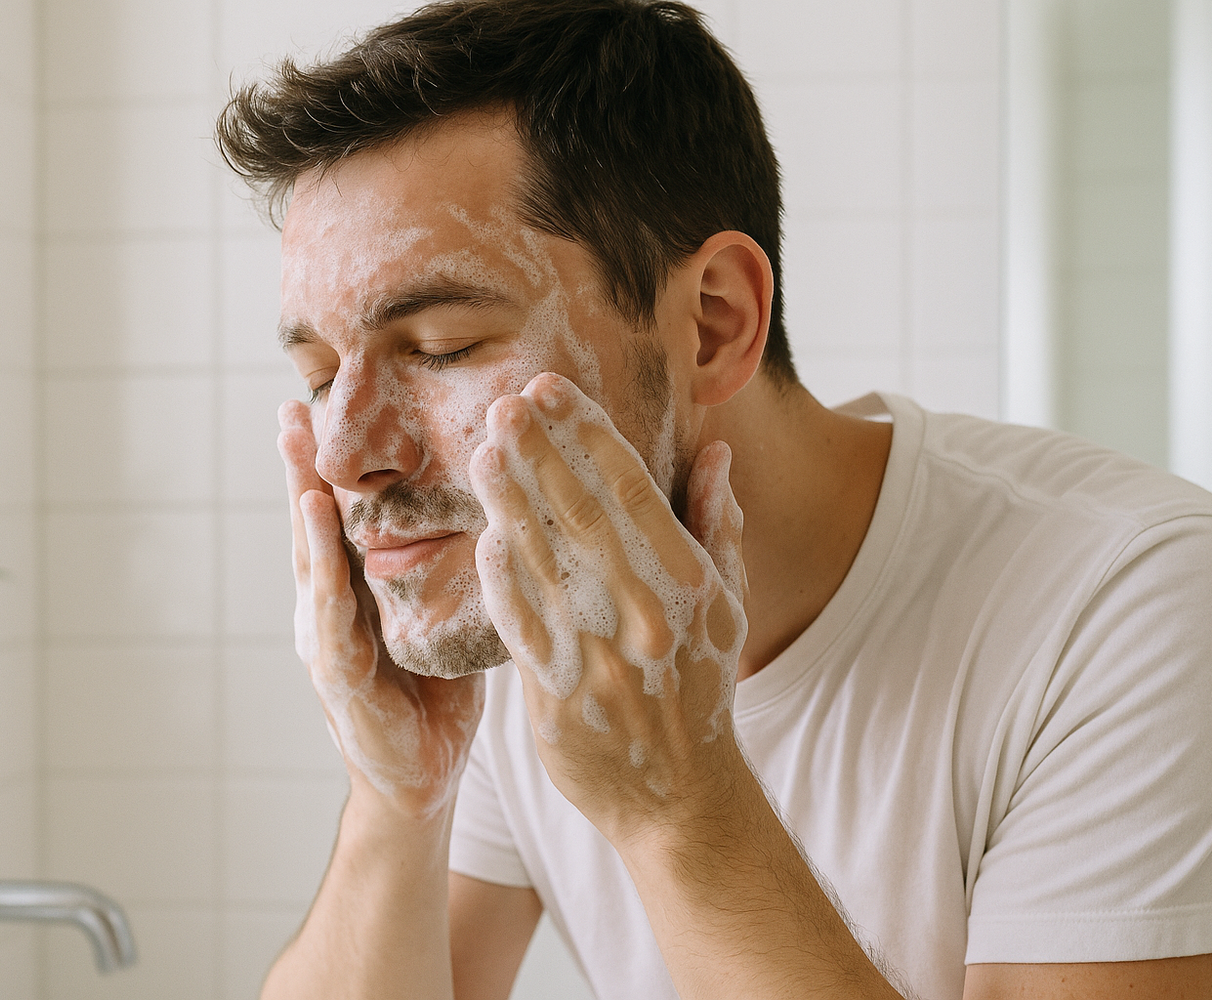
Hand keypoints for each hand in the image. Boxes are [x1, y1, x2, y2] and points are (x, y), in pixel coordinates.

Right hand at [279, 401, 484, 819]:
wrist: (421, 782)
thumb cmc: (434, 699)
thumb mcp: (440, 618)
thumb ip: (445, 570)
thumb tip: (492, 506)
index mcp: (354, 592)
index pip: (338, 517)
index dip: (329, 465)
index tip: (322, 405)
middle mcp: (330, 610)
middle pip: (311, 528)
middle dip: (301, 470)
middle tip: (293, 409)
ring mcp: (327, 644)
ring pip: (310, 566)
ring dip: (303, 513)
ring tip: (299, 460)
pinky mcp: (341, 680)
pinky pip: (333, 622)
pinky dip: (325, 580)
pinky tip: (323, 545)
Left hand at [467, 373, 749, 843]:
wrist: (682, 796)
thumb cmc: (702, 688)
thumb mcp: (729, 606)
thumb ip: (717, 524)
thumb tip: (716, 449)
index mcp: (688, 580)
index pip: (629, 487)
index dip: (587, 432)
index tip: (552, 389)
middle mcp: (645, 610)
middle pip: (581, 513)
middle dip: (539, 451)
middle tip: (504, 403)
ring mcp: (599, 653)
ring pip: (545, 560)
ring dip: (509, 501)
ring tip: (482, 450)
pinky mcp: (557, 695)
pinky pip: (522, 624)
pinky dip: (501, 581)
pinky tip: (482, 538)